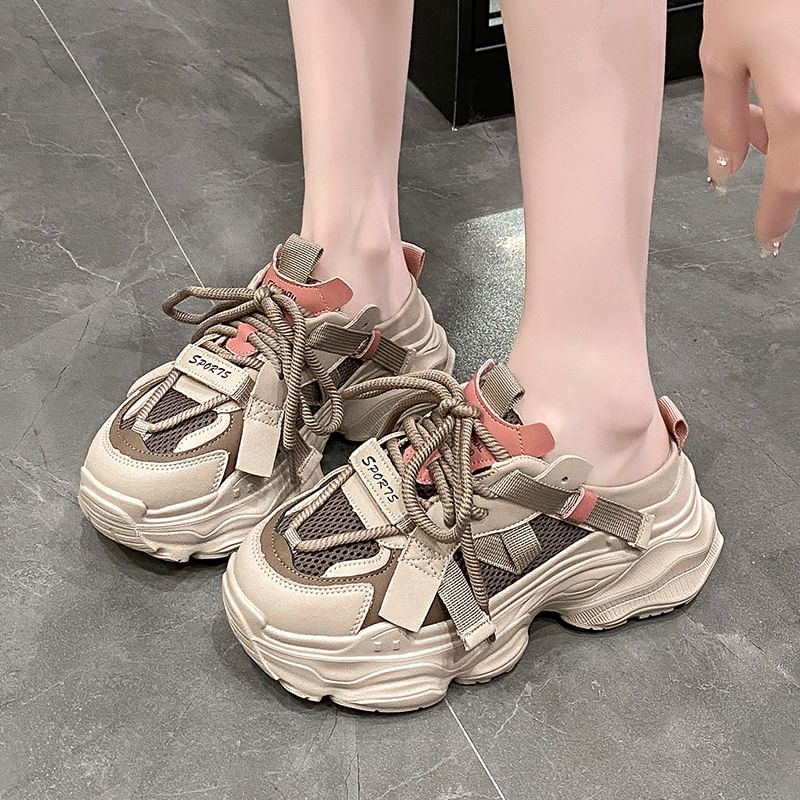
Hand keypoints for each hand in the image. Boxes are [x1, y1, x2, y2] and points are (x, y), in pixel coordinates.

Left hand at [701, 0, 799, 255]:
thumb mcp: (721, 55)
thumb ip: (723, 121)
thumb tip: (727, 170)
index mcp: (796, 106)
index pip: (790, 184)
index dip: (777, 217)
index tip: (767, 238)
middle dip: (783, 168)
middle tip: (751, 140)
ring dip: (788, 134)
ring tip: (761, 99)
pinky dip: (795, 110)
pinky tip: (782, 80)